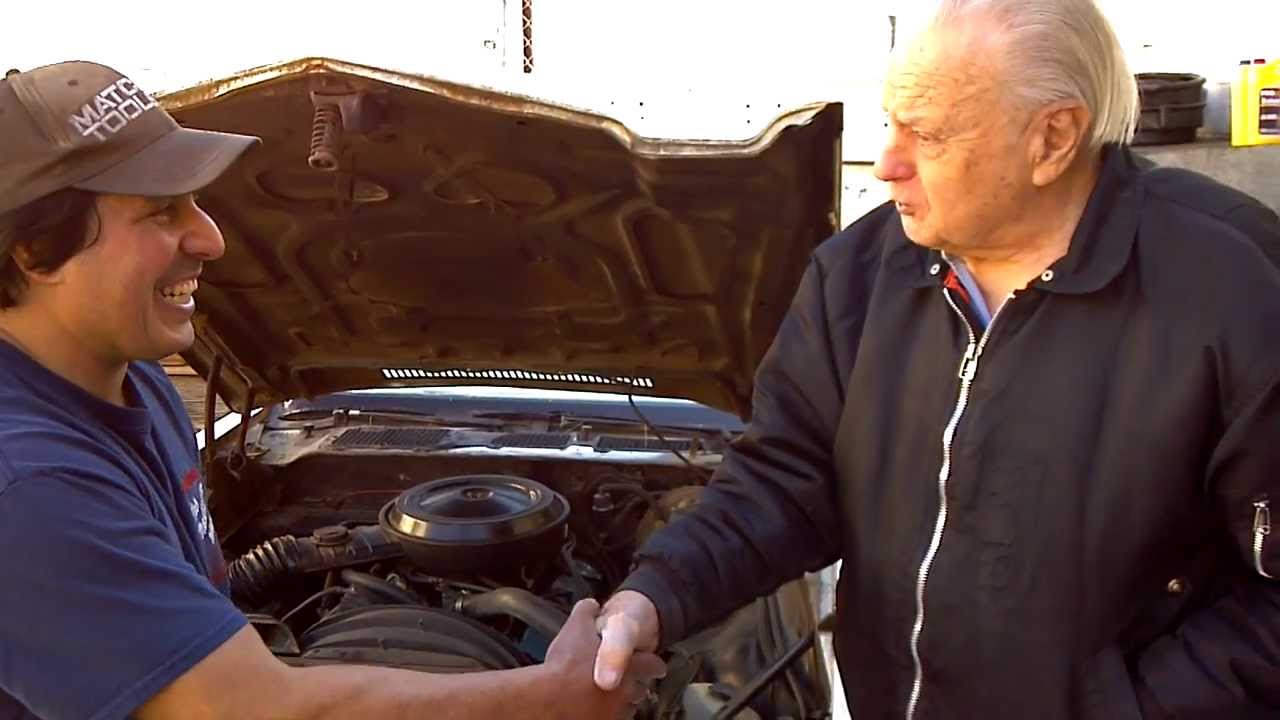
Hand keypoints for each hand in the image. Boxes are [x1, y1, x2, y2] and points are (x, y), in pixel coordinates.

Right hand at [544, 598, 665, 718]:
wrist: (548, 699)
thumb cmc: (565, 665)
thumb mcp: (576, 627)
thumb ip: (587, 612)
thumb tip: (591, 604)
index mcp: (629, 666)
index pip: (653, 665)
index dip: (655, 664)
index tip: (657, 667)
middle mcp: (627, 692)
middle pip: (641, 689)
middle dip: (635, 684)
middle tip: (625, 680)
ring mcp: (615, 713)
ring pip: (627, 708)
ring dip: (620, 702)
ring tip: (607, 696)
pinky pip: (609, 719)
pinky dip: (604, 714)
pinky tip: (592, 708)